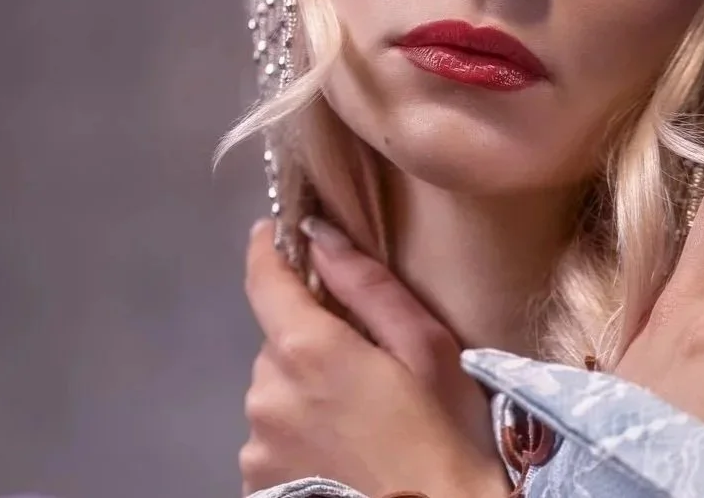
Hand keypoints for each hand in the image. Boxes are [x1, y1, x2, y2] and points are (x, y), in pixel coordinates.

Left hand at [238, 218, 507, 497]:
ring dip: (305, 394)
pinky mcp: (257, 484)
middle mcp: (266, 393)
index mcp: (307, 349)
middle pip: (278, 343)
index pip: (264, 279)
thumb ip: (367, 286)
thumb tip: (319, 234)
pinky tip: (342, 457)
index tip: (280, 232)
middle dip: (313, 343)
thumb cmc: (446, 437)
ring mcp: (257, 445)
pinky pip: (273, 440)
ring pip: (276, 393)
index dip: (270, 249)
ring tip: (361, 425)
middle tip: (368, 369)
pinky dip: (300, 439)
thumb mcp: (427, 348)